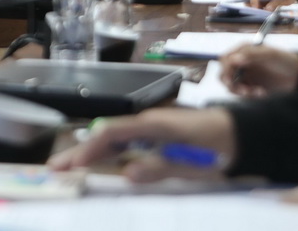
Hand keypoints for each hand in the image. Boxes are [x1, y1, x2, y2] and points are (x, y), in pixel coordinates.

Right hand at [47, 108, 236, 182]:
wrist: (242, 134)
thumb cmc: (219, 146)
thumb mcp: (193, 162)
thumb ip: (160, 167)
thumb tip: (127, 174)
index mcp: (154, 124)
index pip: (112, 134)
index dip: (89, 150)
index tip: (71, 167)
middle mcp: (149, 122)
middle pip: (108, 135)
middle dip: (81, 151)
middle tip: (55, 167)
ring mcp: (153, 128)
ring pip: (115, 139)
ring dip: (92, 153)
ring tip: (69, 167)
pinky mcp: (159, 135)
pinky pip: (127, 143)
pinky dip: (109, 153)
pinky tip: (101, 163)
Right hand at [219, 45, 297, 95]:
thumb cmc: (285, 60)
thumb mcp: (270, 55)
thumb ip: (251, 55)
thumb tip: (233, 59)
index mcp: (243, 51)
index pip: (225, 59)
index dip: (226, 69)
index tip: (232, 79)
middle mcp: (241, 63)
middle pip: (224, 74)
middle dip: (231, 83)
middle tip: (243, 90)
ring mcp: (245, 76)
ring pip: (231, 86)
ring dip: (241, 91)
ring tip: (257, 92)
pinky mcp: (249, 87)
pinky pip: (242, 94)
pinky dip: (249, 96)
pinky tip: (262, 93)